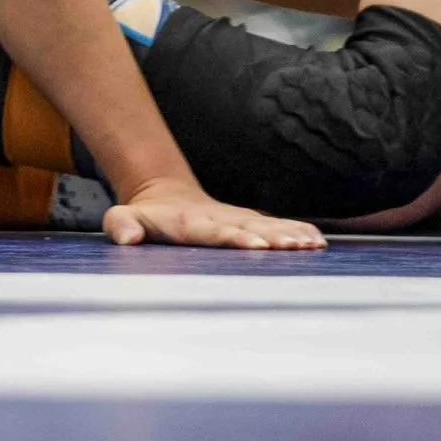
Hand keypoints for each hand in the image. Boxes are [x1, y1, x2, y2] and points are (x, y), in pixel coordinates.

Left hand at [102, 179, 325, 250]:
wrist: (164, 194)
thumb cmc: (144, 215)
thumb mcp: (122, 217)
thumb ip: (122, 226)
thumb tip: (128, 238)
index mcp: (189, 222)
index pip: (214, 232)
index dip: (234, 237)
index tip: (255, 244)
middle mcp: (218, 218)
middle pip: (248, 228)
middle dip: (271, 238)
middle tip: (295, 247)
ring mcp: (236, 218)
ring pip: (267, 225)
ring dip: (291, 235)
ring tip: (314, 245)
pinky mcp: (248, 220)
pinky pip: (275, 225)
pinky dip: (296, 231)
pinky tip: (318, 242)